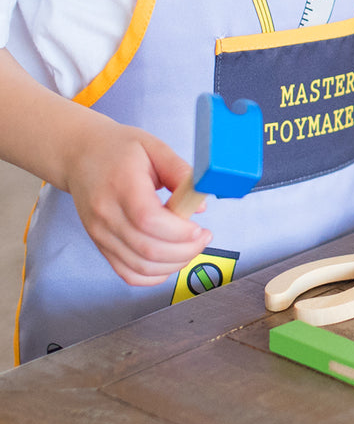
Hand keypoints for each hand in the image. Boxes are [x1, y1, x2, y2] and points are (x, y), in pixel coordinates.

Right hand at [64, 118, 210, 285]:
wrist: (79, 156)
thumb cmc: (117, 149)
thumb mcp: (154, 147)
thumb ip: (179, 172)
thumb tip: (199, 204)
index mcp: (120, 185)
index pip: (149, 220)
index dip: (179, 231)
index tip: (200, 227)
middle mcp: (106, 215)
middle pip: (147, 249)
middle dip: (185, 251)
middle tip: (203, 238)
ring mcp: (100, 234)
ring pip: (140, 267)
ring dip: (173, 265)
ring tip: (190, 248)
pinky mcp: (101, 245)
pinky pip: (128, 274)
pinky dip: (153, 275)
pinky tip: (170, 261)